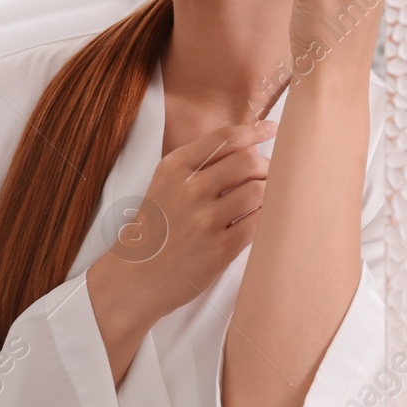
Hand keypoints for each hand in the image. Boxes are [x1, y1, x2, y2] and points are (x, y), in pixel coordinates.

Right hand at [88, 120, 276, 380]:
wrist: (134, 277)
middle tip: (270, 175)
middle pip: (248, 161)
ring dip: (271, 193)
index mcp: (174, 168)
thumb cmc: (155, 229)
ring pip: (258, 191)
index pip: (225, 138)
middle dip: (267, 166)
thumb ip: (198, 166)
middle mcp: (188, 189)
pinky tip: (262, 220)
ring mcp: (204, 220)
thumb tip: (249, 149)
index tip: (272, 128)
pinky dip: (267, 218)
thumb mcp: (164, 185)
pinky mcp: (219, 249)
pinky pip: (258, 223)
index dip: (255, 130)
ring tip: (267, 200)